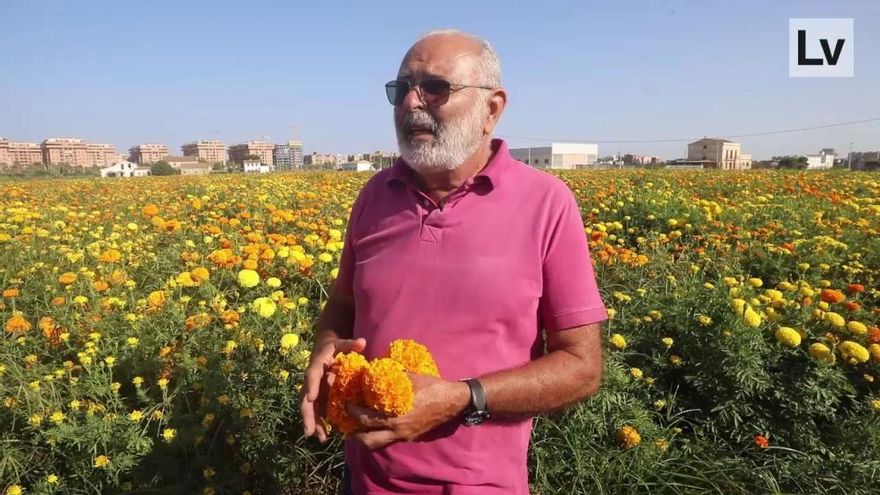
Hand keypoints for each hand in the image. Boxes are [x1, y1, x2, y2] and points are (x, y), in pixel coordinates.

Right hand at [300, 337, 366, 441]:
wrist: (325, 350)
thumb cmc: (335, 347)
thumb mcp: (341, 343)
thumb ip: (350, 344)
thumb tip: (362, 342)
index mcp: (316, 366)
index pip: (312, 376)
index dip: (312, 386)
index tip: (312, 397)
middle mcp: (311, 381)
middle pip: (306, 398)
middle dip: (307, 414)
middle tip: (309, 431)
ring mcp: (313, 390)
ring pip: (309, 408)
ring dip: (313, 423)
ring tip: (319, 438)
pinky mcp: (318, 397)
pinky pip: (316, 411)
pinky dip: (319, 423)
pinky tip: (324, 435)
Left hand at [347, 374, 470, 449]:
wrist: (454, 402)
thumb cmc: (433, 387)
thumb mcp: (411, 378)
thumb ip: (392, 377)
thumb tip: (377, 370)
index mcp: (396, 416)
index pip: (367, 420)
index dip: (353, 413)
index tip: (346, 405)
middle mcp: (398, 430)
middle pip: (368, 442)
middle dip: (355, 435)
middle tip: (348, 423)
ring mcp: (404, 436)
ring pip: (378, 445)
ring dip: (366, 438)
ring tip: (358, 428)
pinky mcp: (409, 437)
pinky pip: (388, 441)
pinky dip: (379, 436)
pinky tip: (376, 426)